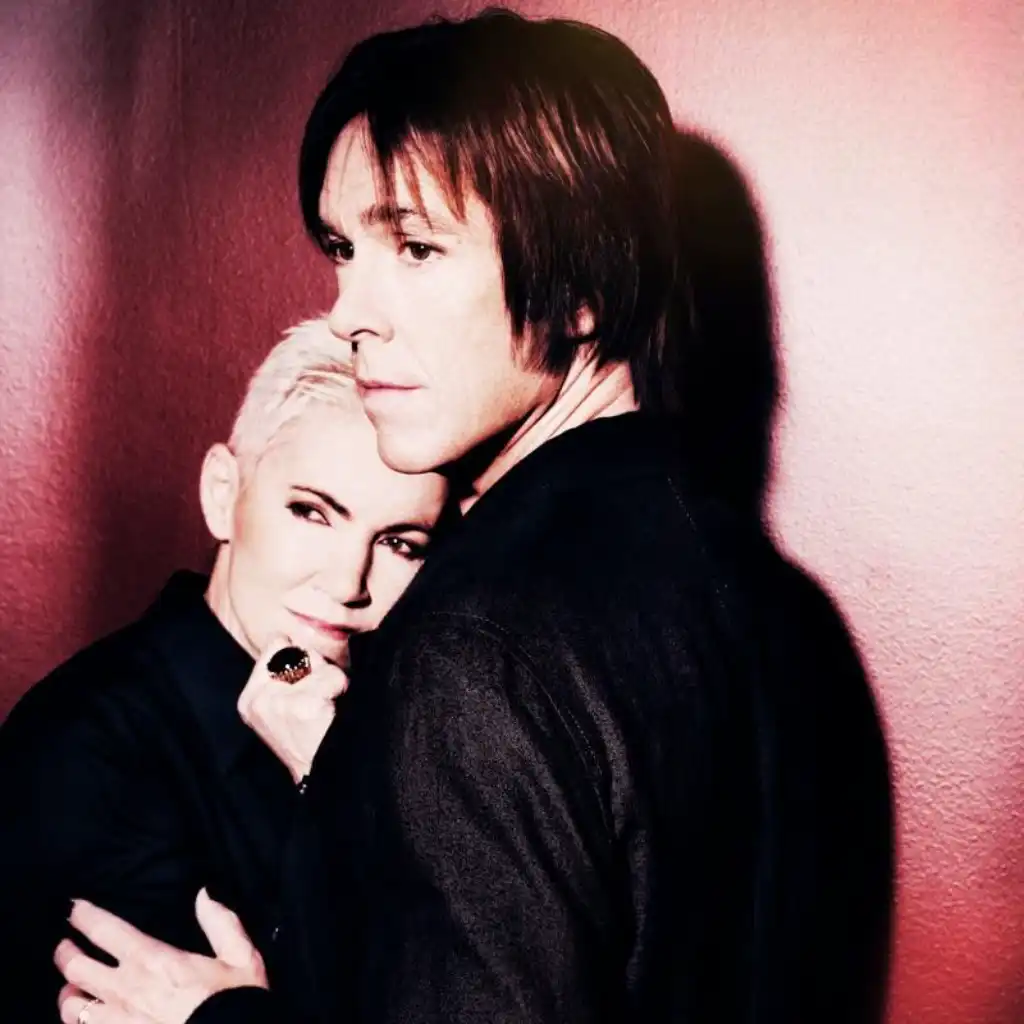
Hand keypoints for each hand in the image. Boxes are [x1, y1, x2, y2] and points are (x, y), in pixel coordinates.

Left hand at [55, 889, 265, 1023]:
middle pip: (76, 967)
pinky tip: (86, 1019)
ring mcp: (114, 1023)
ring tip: (71, 990)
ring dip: (68, 994)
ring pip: (70, 1006)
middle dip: (65, 954)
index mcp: (152, 960)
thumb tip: (204, 895)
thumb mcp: (240, 957)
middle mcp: (125, 989)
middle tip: (64, 947)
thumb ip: (221, 923)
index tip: (73, 909)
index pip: (106, 931)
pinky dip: (79, 1023)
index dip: (84, 916)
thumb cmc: (233, 1003)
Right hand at [238, 634, 348, 782]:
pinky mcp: (299, 706)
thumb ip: (285, 678)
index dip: (301, 656)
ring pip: (319, 663)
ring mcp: (276, 702)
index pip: (276, 644)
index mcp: (250, 699)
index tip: (309, 680)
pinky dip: (341, 689)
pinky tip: (334, 712)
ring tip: (329, 708)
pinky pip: (332, 678)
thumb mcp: (282, 710)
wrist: (321, 777)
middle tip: (322, 700)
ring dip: (333, 681)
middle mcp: (257, 699)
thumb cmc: (310, 740)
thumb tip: (298, 642)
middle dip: (319, 668)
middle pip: (300, 651)